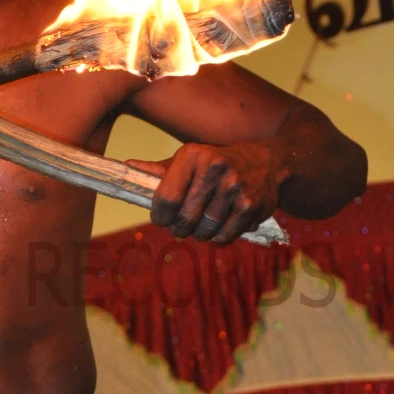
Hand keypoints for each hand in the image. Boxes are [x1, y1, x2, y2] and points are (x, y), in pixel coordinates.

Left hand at [127, 142, 282, 244]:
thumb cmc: (215, 163)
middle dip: (179, 228)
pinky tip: (220, 225)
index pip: (165, 199)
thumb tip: (127, 166)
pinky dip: (218, 238)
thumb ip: (159, 169)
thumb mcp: (189, 159)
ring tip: (201, 225)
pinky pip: (224, 237)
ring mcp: (235, 187)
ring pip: (204, 231)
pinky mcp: (252, 206)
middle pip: (184, 219)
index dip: (159, 216)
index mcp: (192, 155)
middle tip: (181, 227)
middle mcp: (214, 168)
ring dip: (199, 234)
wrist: (265, 160)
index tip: (161, 219)